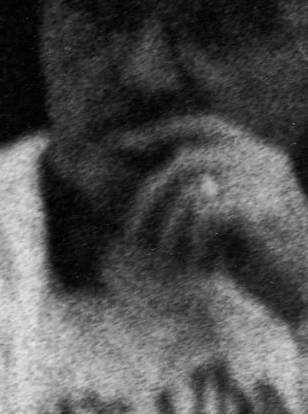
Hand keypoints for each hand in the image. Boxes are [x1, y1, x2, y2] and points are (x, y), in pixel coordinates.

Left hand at [118, 114, 307, 320]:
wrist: (303, 287)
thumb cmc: (264, 260)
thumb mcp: (229, 219)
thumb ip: (201, 194)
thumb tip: (149, 186)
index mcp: (260, 155)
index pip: (205, 126)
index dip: (162, 132)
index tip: (123, 144)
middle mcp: (263, 158)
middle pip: (184, 160)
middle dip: (150, 195)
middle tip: (133, 233)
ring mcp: (263, 179)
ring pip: (187, 190)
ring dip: (170, 232)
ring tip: (178, 261)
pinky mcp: (257, 206)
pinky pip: (199, 219)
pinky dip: (194, 249)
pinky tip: (209, 267)